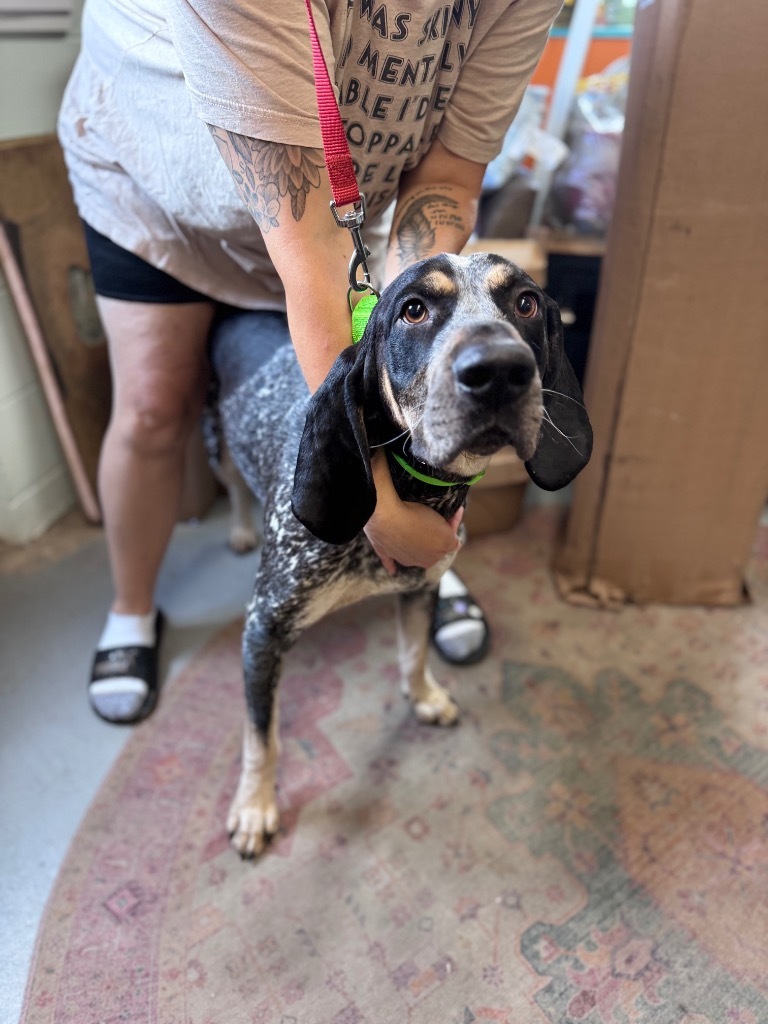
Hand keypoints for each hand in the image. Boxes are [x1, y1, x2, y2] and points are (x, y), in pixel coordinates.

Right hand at [363, 451, 463, 574]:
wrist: (386, 514)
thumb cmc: (416, 521)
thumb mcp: (445, 534)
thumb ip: (453, 542)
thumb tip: (455, 545)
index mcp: (432, 559)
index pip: (449, 541)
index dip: (452, 524)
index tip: (455, 509)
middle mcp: (416, 561)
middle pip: (431, 547)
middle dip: (435, 535)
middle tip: (437, 516)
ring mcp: (397, 556)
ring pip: (411, 551)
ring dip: (415, 543)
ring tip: (417, 527)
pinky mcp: (382, 549)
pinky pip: (389, 561)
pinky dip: (391, 565)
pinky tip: (393, 571)